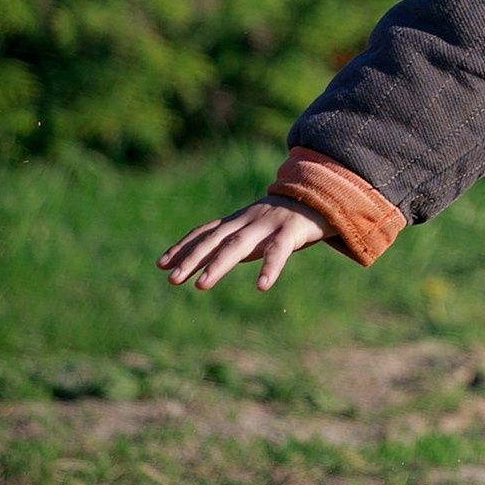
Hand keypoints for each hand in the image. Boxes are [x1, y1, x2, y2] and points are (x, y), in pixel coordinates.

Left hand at [157, 197, 333, 292]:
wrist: (322, 198)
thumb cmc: (284, 221)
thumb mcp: (255, 230)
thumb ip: (233, 244)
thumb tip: (206, 265)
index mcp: (238, 221)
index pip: (204, 233)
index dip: (183, 247)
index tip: (161, 265)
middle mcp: (247, 221)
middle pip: (214, 240)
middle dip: (191, 259)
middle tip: (171, 280)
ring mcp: (268, 225)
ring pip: (238, 245)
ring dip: (217, 265)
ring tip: (201, 285)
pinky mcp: (291, 232)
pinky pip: (278, 252)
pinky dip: (269, 268)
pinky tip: (262, 287)